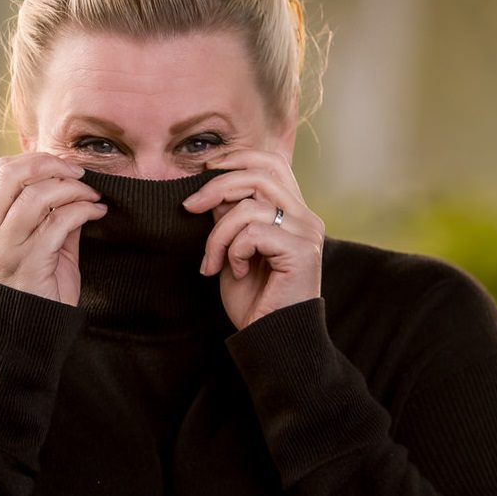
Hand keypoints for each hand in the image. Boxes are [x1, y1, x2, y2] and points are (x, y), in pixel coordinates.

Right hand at [0, 153, 106, 305]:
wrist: (29, 336)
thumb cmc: (38, 291)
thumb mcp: (42, 247)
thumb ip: (53, 217)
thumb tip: (76, 188)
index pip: (3, 172)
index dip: (35, 160)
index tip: (65, 166)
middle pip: (14, 175)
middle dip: (52, 165)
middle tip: (81, 174)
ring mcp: (9, 248)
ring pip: (36, 196)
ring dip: (72, 189)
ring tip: (93, 196)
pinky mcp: (31, 264)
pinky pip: (57, 223)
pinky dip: (82, 210)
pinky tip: (97, 212)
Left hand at [182, 149, 323, 328]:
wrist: (268, 337)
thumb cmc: (253, 297)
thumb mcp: (233, 247)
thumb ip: (230, 215)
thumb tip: (212, 187)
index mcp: (293, 211)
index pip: (271, 162)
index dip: (236, 158)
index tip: (203, 170)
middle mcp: (306, 217)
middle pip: (259, 174)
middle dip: (216, 187)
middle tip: (189, 207)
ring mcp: (307, 232)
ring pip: (249, 206)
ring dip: (218, 234)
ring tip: (213, 261)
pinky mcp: (302, 250)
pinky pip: (253, 232)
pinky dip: (233, 251)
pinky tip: (237, 272)